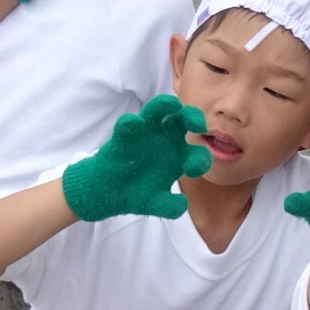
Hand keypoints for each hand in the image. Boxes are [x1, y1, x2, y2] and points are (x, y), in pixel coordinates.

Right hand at [61, 94, 210, 222]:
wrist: (109, 192)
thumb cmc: (138, 193)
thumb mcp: (155, 203)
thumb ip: (169, 206)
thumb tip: (182, 205)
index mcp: (180, 156)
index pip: (198, 153)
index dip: (200, 160)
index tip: (192, 168)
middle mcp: (166, 140)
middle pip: (183, 120)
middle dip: (193, 118)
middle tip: (198, 125)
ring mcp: (145, 133)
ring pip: (157, 112)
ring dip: (164, 105)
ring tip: (171, 103)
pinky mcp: (124, 135)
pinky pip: (128, 125)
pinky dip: (130, 123)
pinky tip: (132, 123)